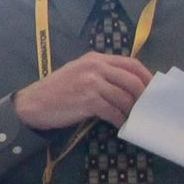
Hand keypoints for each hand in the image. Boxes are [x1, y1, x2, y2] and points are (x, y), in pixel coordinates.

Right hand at [12, 51, 151, 130]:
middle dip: (143, 95)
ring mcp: (91, 83)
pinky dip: (119, 119)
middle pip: (132, 80)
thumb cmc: (56, 91)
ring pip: (124, 97)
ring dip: (131, 110)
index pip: (131, 63)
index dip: (146, 76)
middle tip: (146, 107)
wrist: (32, 104)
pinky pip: (113, 111)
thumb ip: (101, 73)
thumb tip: (128, 85)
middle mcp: (95, 67)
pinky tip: (120, 124)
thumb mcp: (79, 73)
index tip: (151, 89)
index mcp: (95, 58)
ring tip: (132, 117)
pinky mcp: (88, 100)